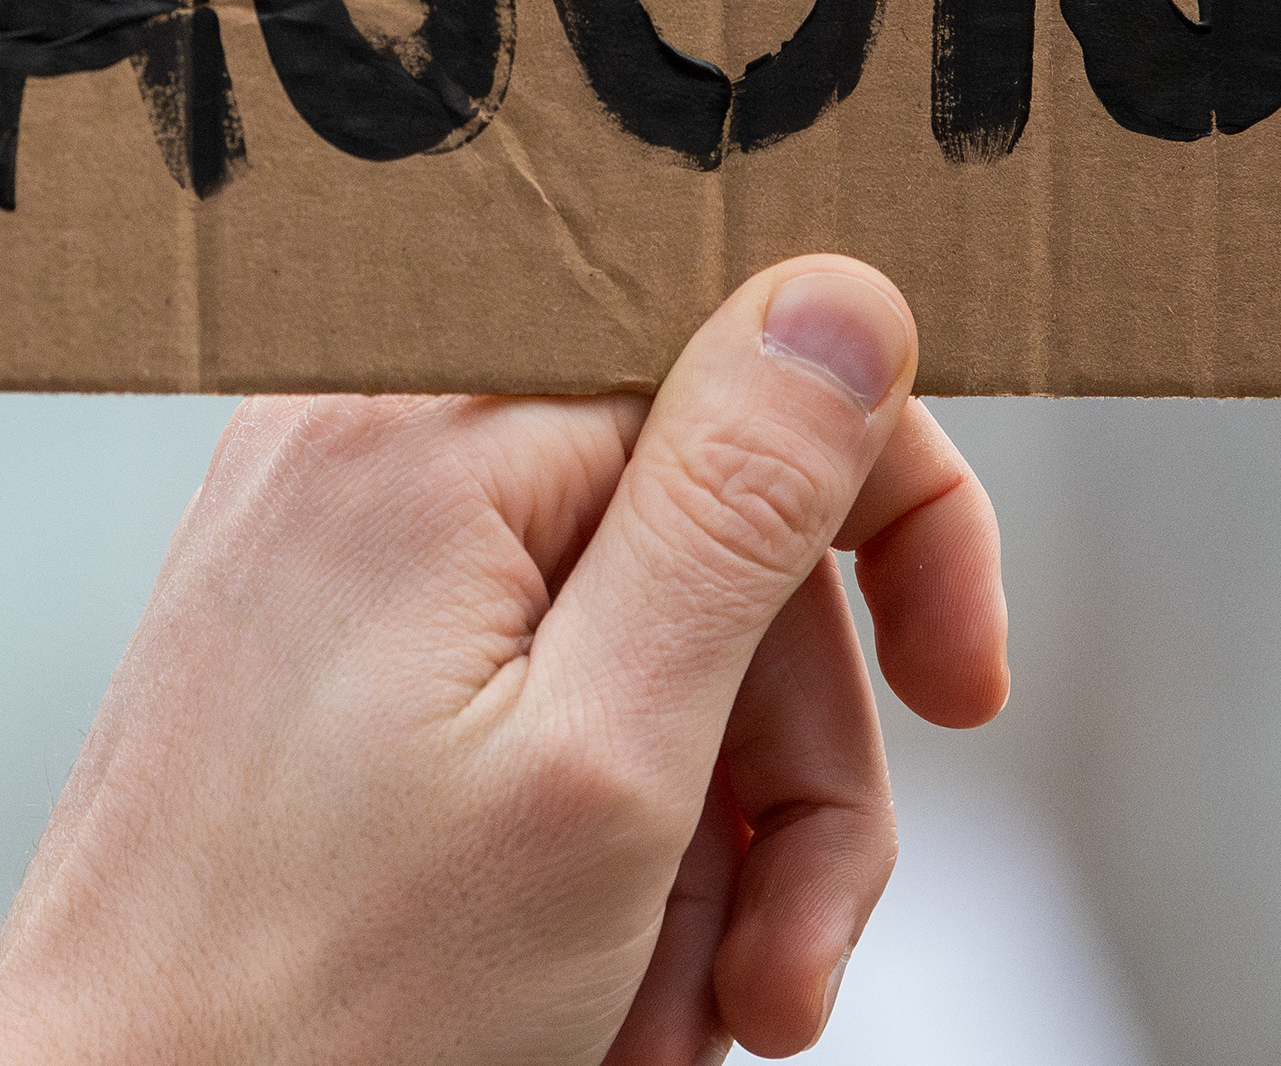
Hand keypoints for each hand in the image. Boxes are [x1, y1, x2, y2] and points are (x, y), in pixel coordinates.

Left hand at [0, 256, 1007, 1065]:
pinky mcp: (324, 660)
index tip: (961, 698)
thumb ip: (739, 504)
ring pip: (651, 648)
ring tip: (681, 1020)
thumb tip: (843, 288)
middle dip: (791, 773)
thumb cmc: (319, 1013)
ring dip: (712, 854)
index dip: (901, 531)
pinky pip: (545, 707)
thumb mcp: (604, 762)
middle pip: (722, 539)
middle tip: (787, 972)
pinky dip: (609, 857)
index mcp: (437, 430)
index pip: (764, 373)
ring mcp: (339, 555)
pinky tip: (602, 992)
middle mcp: (372, 448)